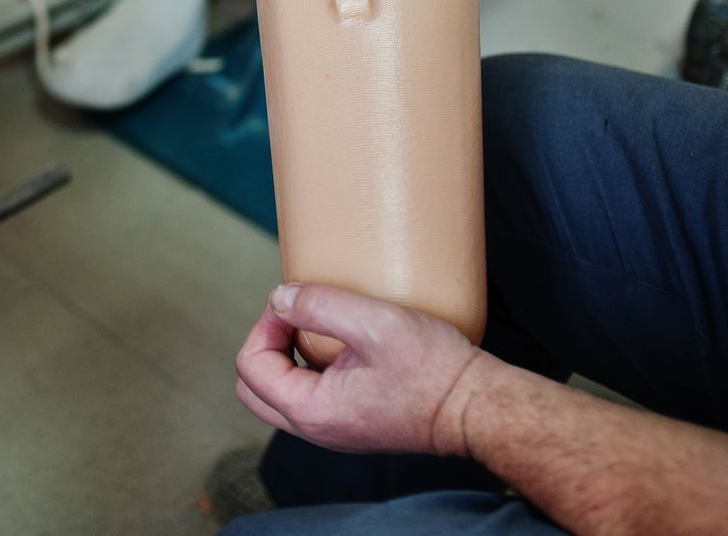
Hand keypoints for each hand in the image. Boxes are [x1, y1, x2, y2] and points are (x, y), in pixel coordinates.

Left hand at [235, 283, 495, 456]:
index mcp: (311, 411)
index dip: (263, 325)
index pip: (250, 366)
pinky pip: (308, 395)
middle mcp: (316, 430)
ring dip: (285, 356)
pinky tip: (337, 344)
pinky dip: (307, 367)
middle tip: (296, 315)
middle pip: (254, 387)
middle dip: (264, 344)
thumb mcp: (374, 323)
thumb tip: (278, 298)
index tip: (293, 303)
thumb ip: (318, 306)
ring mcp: (334, 430)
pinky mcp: (352, 423)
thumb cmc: (433, 369)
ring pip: (279, 393)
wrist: (477, 407)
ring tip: (315, 325)